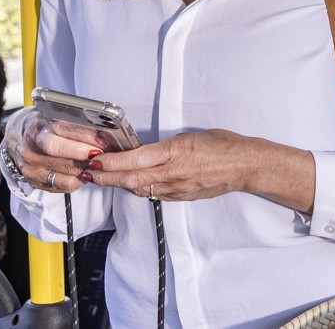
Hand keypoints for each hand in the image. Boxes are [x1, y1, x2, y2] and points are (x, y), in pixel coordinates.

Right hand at [2, 108, 100, 194]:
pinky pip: (63, 187)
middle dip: (89, 161)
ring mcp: (31, 171)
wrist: (16, 136)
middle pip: (65, 163)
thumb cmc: (40, 123)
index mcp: (35, 132)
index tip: (100, 146)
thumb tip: (102, 133)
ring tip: (98, 163)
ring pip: (66, 178)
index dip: (80, 147)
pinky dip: (79, 180)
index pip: (57, 144)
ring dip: (86, 172)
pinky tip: (86, 170)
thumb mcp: (53, 115)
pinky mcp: (35, 183)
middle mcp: (30, 154)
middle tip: (106, 156)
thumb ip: (73, 124)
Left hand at [86, 130, 313, 210]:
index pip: (136, 160)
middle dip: (106, 177)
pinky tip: (129, 183)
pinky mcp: (182, 197)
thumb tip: (139, 150)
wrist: (246, 165)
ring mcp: (178, 189)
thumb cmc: (223, 144)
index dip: (112, 162)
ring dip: (119, 184)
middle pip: (131, 179)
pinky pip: (153, 194)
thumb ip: (165, 146)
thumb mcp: (192, 136)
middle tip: (88, 173)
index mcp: (177, 153)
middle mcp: (175, 174)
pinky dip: (137, 188)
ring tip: (102, 177)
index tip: (95, 159)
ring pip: (139, 189)